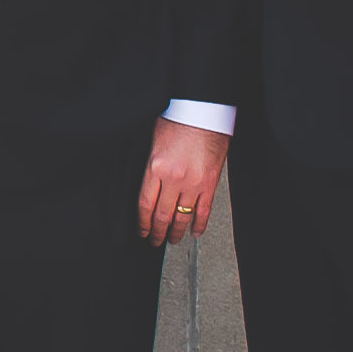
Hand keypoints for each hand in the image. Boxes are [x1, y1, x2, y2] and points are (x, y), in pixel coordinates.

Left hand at [136, 118, 227, 245]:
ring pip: (183, 216)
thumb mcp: (154, 141)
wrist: (204, 111)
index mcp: (156, 167)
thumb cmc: (179, 119)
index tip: (142, 231)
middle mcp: (174, 179)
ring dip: (177, 231)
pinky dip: (199, 223)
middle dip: (157, 232)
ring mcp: (193, 183)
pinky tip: (195, 231)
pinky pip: (204, 210)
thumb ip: (151, 166)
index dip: (142, 222)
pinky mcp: (210, 183)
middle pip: (162, 215)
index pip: (145, 204)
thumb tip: (148, 185)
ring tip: (173, 240)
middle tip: (155, 241)